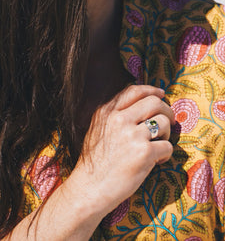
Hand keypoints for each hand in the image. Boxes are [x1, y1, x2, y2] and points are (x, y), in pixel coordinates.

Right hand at [69, 85, 173, 216]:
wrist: (88, 189)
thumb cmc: (94, 162)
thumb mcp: (97, 129)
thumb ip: (114, 114)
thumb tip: (142, 104)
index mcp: (107, 112)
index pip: (135, 91)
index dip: (152, 91)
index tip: (161, 94)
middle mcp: (120, 119)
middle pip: (155, 103)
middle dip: (167, 111)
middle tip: (168, 122)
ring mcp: (132, 135)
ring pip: (164, 123)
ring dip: (166, 134)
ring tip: (157, 145)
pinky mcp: (144, 153)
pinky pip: (167, 146)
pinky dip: (165, 154)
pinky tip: (155, 161)